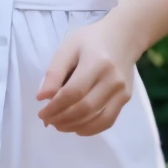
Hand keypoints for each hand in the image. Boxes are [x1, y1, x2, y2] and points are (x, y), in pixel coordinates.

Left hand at [36, 15, 136, 135]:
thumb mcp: (68, 48)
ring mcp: (122, 91)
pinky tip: (77, 128)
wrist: (123, 38)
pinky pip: (108, 121)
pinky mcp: (126, 98)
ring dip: (74, 127)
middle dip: (62, 119)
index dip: (55, 107)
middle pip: (84, 108)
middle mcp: (112, 79)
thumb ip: (54, 73)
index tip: (41, 113)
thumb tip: (42, 98)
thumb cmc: (91, 41)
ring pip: (97, 119)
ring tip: (59, 125)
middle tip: (48, 120)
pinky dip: (91, 129)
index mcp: (96, 63)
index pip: (73, 92)